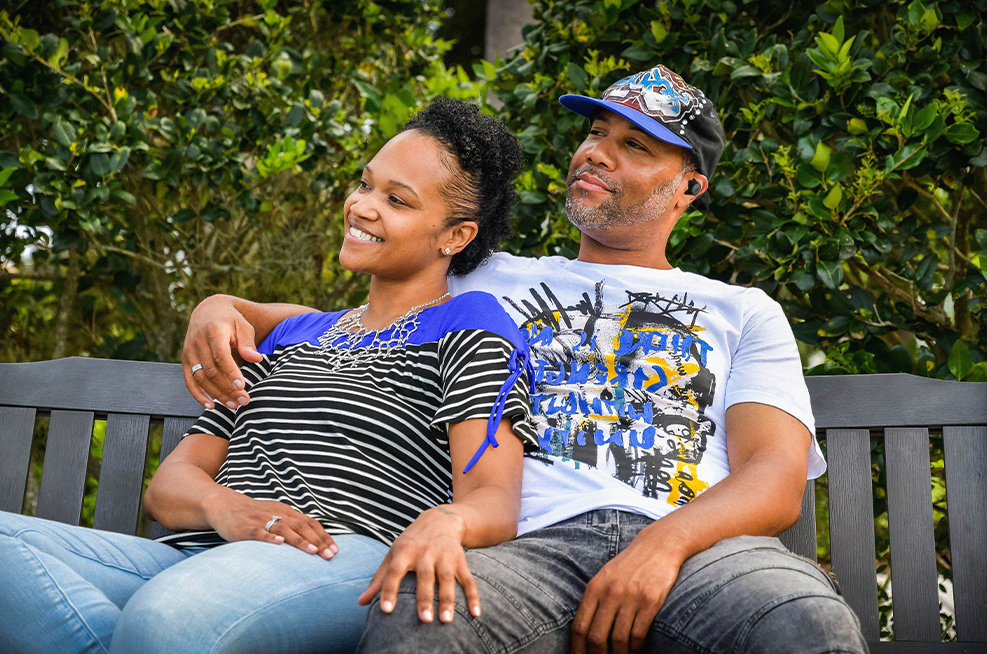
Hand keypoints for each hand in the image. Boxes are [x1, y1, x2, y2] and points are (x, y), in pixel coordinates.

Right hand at [183, 295, 261, 408]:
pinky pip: (189, 380)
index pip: (221, 355)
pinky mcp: (185, 360)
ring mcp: (189, 352)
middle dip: (227, 388)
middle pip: (211, 371)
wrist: (209, 311)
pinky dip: (198, 395)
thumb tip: (256, 359)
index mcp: (214, 331)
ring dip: (216, 394)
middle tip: (244, 400)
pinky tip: (211, 405)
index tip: (242, 386)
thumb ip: (248, 343)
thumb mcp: (243, 326)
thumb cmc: (231, 320)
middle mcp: (198, 342)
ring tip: (234, 405)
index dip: (231, 372)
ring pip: (200, 378)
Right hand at [203, 491, 337, 559]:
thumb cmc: (253, 514)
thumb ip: (291, 526)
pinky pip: (260, 532)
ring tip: (313, 551)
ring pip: (285, 529)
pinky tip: (279, 544)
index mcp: (286, 511)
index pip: (310, 523)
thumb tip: (312, 542)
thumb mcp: (275, 516)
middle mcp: (277, 514)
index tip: (335, 550)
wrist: (224, 505)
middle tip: (330, 556)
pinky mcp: (246, 527)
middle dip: (318, 541)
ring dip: (300, 541)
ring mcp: (262, 520)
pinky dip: (270, 537)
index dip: (324, 536)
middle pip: (302, 526)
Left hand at [357, 506, 479, 622]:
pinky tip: (475, 614)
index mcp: (405, 551)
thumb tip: (361, 602)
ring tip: (446, 620)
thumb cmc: (411, 542)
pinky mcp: (460, 560)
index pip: (395, 571)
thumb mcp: (393, 554)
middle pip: (425, 576)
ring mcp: (444, 556)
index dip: (389, 590)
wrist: (440, 519)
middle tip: (424, 620)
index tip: (386, 610)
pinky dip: (473, 596)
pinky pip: (468, 579)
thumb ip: (379, 579)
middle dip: (425, 598)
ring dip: (448, 599)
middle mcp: (425, 552)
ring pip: (447, 579)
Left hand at [570, 536, 683, 653]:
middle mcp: (610, 593)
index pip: (579, 626)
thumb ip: (593, 600)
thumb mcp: (604, 577)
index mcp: (595, 588)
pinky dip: (635, 646)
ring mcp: (630, 598)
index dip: (577, 648)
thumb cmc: (628, 565)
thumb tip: (583, 631)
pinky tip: (635, 647)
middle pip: (597, 637)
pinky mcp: (650, 602)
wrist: (657, 546)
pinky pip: (638, 634)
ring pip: (619, 639)